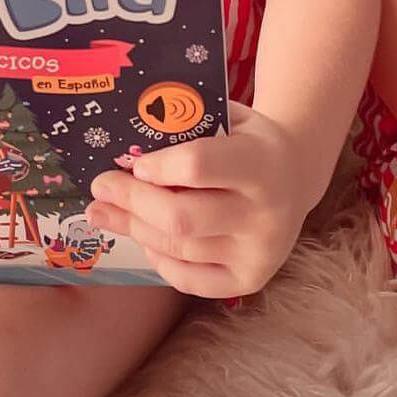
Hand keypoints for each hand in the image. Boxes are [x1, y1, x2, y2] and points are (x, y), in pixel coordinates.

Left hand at [84, 101, 309, 299]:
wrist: (296, 174)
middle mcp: (266, 213)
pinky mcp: (250, 280)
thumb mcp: (227, 117)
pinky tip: (144, 239)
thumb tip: (121, 147)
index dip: (157, 166)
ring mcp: (260, 252)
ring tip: (107, 212)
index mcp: (262, 162)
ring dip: (135, 228)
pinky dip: (158, 259)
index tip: (131, 162)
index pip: (198, 165)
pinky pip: (187, 278)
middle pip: (180, 217)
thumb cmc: (247, 140)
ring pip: (178, 247)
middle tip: (101, 187)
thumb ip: (184, 125)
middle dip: (131, 202)